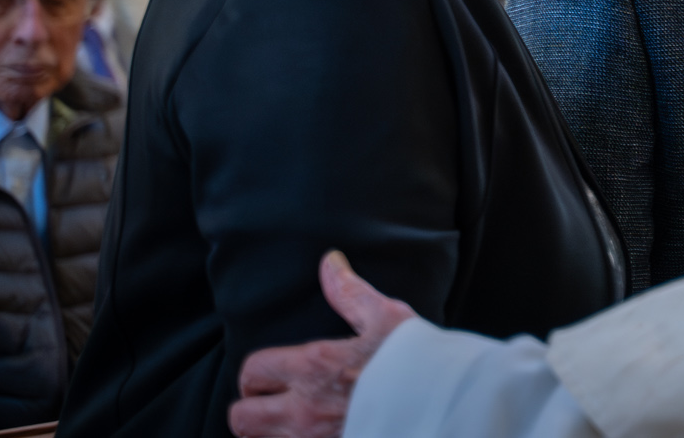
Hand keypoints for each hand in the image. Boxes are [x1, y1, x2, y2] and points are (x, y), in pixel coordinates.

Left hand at [228, 251, 417, 437]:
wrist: (442, 402)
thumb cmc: (415, 361)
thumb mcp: (386, 318)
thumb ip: (350, 293)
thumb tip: (330, 263)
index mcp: (313, 368)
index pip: (251, 371)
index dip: (255, 371)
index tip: (270, 372)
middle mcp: (304, 410)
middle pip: (241, 418)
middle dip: (250, 408)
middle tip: (270, 400)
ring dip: (269, 431)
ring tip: (289, 420)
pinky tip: (313, 432)